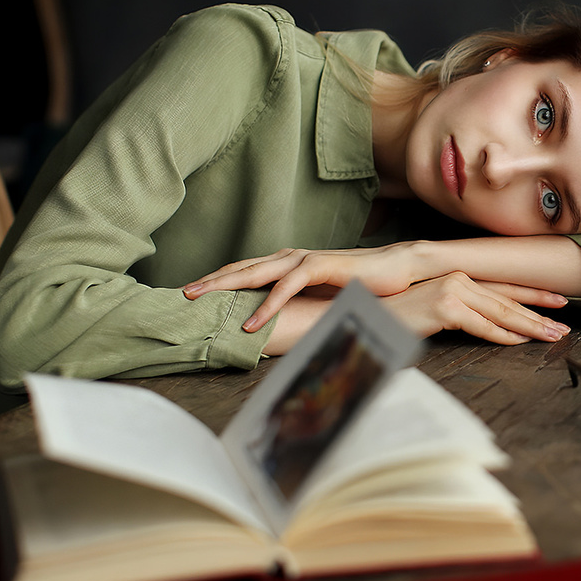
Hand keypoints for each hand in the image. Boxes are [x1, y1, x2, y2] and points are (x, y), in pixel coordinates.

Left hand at [183, 244, 426, 330]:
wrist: (398, 268)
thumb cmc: (361, 284)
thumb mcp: (321, 297)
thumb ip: (298, 304)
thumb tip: (277, 324)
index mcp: (289, 263)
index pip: (245, 270)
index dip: (218, 281)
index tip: (192, 296)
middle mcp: (292, 256)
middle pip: (242, 268)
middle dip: (210, 281)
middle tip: (181, 295)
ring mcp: (306, 259)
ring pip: (258, 272)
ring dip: (227, 286)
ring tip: (201, 300)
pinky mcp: (323, 266)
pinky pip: (289, 285)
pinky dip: (269, 303)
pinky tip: (252, 321)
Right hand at [261, 274, 570, 353]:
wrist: (359, 315)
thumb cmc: (390, 319)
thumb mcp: (430, 317)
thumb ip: (457, 318)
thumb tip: (482, 329)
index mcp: (455, 280)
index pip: (502, 288)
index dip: (532, 295)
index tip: (558, 302)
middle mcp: (456, 279)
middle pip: (507, 300)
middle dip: (539, 314)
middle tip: (564, 327)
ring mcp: (450, 289)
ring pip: (500, 312)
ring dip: (529, 326)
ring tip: (552, 337)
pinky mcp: (443, 305)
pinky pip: (480, 325)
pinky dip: (501, 335)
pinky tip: (519, 341)